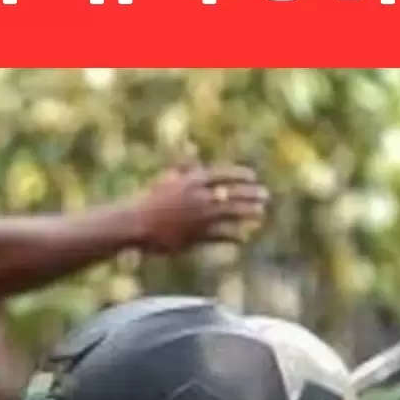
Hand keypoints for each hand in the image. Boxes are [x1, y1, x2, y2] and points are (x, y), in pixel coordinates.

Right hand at [129, 164, 268, 253]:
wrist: (135, 224)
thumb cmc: (148, 202)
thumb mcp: (167, 181)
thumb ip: (184, 172)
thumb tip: (194, 162)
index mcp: (191, 181)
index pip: (223, 174)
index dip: (240, 175)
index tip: (253, 176)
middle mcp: (199, 197)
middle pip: (232, 193)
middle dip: (250, 194)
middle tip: (265, 195)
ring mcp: (199, 217)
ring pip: (231, 213)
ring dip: (248, 212)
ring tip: (260, 213)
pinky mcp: (196, 235)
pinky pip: (221, 235)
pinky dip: (234, 235)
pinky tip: (243, 237)